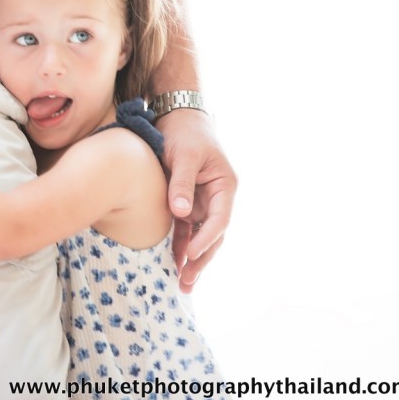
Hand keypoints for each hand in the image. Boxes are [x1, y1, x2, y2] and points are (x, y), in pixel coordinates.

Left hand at [155, 109, 236, 292]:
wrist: (176, 116)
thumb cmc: (184, 132)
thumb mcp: (185, 155)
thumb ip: (182, 183)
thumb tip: (181, 213)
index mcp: (225, 186)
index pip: (219, 220)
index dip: (206, 239)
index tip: (190, 254)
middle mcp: (217, 198)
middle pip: (212, 235)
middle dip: (201, 259)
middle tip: (186, 281)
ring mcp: (202, 201)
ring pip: (199, 236)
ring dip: (191, 258)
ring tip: (182, 283)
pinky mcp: (186, 202)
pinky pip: (185, 228)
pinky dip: (180, 245)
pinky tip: (174, 263)